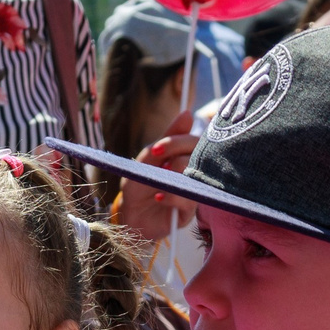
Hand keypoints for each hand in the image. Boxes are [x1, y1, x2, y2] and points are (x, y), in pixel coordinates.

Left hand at [112, 113, 197, 243]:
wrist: (130, 216)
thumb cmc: (138, 185)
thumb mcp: (146, 160)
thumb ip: (167, 139)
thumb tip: (188, 113)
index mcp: (183, 155)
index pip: (193, 141)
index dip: (177, 142)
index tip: (156, 150)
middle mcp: (192, 171)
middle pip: (199, 156)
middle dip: (176, 158)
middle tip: (160, 167)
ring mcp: (193, 190)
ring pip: (197, 177)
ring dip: (175, 177)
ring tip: (159, 182)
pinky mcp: (190, 210)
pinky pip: (189, 200)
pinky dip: (172, 196)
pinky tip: (158, 197)